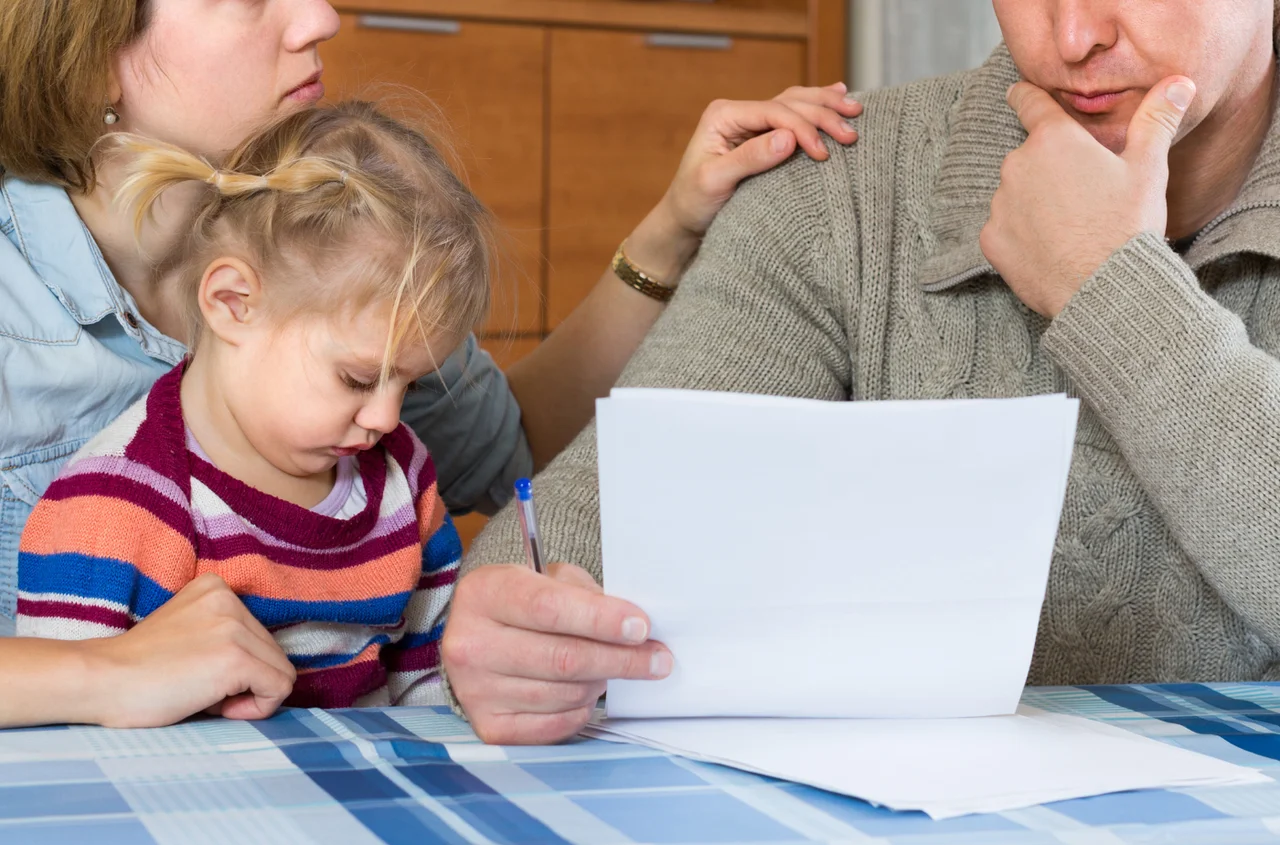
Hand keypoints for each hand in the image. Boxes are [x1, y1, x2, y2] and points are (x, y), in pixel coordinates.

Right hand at [82, 573, 296, 726]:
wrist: (100, 682)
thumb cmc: (138, 669)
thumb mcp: (189, 631)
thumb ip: (225, 636)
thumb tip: (268, 668)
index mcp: (216, 587)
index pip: (260, 636)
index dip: (237, 667)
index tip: (200, 675)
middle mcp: (230, 599)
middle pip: (273, 653)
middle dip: (245, 681)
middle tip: (200, 689)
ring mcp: (234, 627)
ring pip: (281, 672)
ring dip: (248, 695)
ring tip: (203, 694)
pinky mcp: (236, 658)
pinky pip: (279, 689)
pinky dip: (256, 708)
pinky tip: (217, 707)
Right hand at [443, 562, 672, 744]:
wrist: (476, 638)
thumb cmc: (521, 604)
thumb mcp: (547, 579)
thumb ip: (586, 596)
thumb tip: (634, 629)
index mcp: (484, 594)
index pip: (549, 608)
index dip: (601, 620)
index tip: (640, 627)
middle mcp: (470, 644)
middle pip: (563, 658)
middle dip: (620, 659)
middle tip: (657, 658)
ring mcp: (475, 690)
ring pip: (565, 693)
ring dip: (600, 681)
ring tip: (609, 667)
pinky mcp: (489, 727)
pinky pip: (556, 724)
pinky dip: (581, 709)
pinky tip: (585, 690)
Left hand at [658, 82, 862, 240]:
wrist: (684, 220)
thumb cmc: (694, 203)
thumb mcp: (715, 182)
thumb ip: (750, 158)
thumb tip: (789, 138)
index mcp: (724, 115)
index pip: (774, 112)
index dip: (803, 128)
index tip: (824, 154)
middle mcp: (738, 112)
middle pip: (790, 103)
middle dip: (823, 116)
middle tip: (852, 134)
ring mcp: (750, 121)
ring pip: (796, 102)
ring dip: (827, 106)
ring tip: (856, 110)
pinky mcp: (761, 135)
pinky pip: (794, 114)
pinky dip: (817, 107)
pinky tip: (839, 94)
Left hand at [980, 77, 1194, 317]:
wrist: (1104, 289)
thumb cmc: (1127, 225)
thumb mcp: (1149, 167)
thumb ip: (1157, 120)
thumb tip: (1179, 82)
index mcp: (1054, 139)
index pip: (1030, 103)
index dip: (1025, 96)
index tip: (1018, 92)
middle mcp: (1017, 165)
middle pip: (1029, 156)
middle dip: (1048, 167)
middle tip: (1081, 193)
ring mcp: (1000, 204)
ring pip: (1016, 193)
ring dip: (1034, 202)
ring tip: (1069, 225)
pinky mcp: (991, 240)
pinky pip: (1004, 228)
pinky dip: (1021, 234)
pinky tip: (1049, 247)